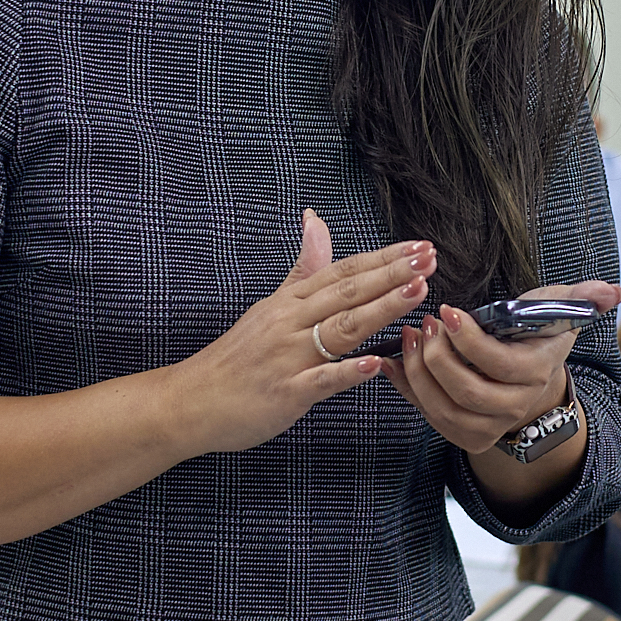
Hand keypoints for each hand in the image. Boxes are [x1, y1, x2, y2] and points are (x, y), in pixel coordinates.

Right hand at [172, 211, 426, 454]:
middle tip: (429, 258)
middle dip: (392, 274)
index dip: (383, 259)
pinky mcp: (284, 393)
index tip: (419, 247)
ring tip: (416, 292)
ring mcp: (287, 358)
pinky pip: (319, 381)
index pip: (343, 272)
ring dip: (380, 308)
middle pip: (347, 292)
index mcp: (289, 302)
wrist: (191, 400)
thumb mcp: (269, 306)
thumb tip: (315, 219)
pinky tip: (375, 364)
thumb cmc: (236, 357)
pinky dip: (346, 372)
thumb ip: (302, 268)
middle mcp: (290, 323)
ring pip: (339, 329)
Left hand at [392, 280, 620, 456]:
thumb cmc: (537, 332)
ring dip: (418, 374)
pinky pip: (429, 417)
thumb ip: (583, 298)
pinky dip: (406, 389)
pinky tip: (394, 360)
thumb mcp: (559, 308)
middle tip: (423, 324)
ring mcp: (490, 427)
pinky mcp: (465, 435)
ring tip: (409, 337)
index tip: (446, 310)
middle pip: (469, 393)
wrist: (529, 375)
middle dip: (438, 358)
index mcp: (538, 373)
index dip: (470, 341)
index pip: (500, 365)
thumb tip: (613, 292)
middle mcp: (516, 407)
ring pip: (445, 410)